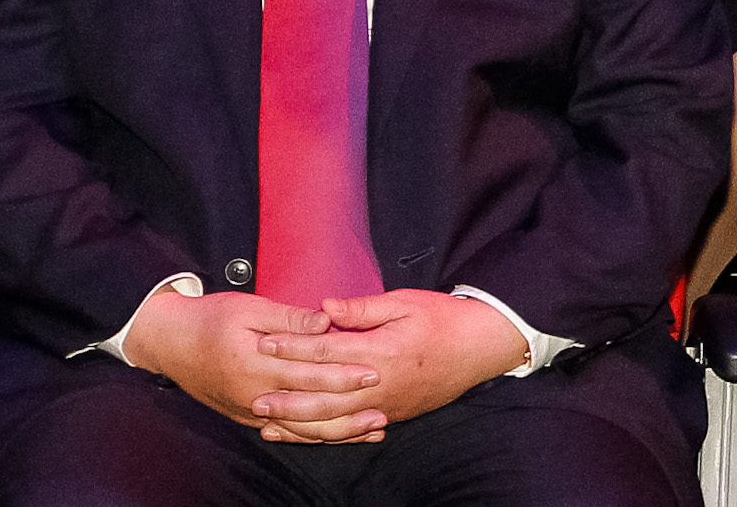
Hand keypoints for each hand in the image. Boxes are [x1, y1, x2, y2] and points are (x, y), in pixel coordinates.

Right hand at [123, 287, 383, 441]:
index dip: (342, 373)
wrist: (169, 343)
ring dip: (337, 431)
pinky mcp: (248, 417)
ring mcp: (249, 410)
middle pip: (308, 407)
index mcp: (255, 365)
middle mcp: (253, 394)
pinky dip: (313, 436)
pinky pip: (285, 431)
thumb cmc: (211, 320)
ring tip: (370, 429)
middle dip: (348, 409)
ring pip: (299, 428)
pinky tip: (337, 436)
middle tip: (382, 408)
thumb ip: (289, 318)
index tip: (374, 371)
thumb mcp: (248, 308)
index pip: (307, 373)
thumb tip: (325, 319)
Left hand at [259, 290, 526, 432]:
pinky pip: (350, 430)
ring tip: (268, 420)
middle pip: (323, 395)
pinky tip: (303, 433)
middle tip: (254, 394)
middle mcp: (380, 383)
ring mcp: (385, 404)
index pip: (327, 350)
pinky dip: (323, 433)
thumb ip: (362, 308)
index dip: (293, 346)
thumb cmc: (444, 319)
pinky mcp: (391, 415)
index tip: (264, 342)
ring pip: (333, 420)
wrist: (482, 347)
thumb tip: (325, 306)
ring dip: (298, 422)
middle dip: (286, 395)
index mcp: (382, 350)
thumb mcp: (405, 302)